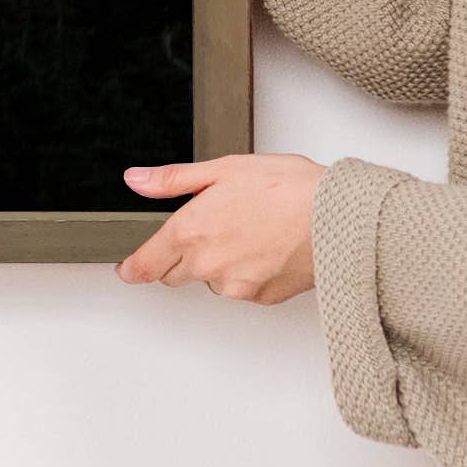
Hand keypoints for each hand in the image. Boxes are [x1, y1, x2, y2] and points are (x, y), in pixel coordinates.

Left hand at [116, 152, 321, 302]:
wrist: (339, 217)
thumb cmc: (288, 188)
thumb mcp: (223, 169)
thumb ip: (172, 180)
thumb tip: (136, 180)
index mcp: (190, 232)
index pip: (146, 265)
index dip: (133, 268)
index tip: (128, 270)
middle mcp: (208, 266)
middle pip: (176, 274)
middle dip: (182, 258)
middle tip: (209, 231)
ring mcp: (236, 286)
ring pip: (212, 282)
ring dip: (219, 265)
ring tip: (249, 232)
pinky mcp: (263, 297)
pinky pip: (244, 289)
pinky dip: (248, 273)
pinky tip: (267, 248)